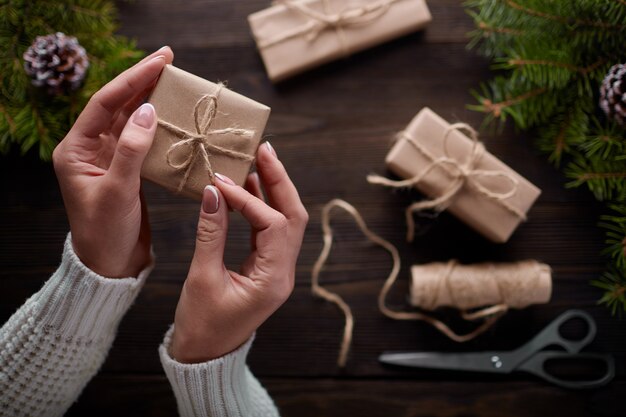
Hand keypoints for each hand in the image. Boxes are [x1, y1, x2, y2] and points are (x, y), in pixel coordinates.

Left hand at [53, 47, 173, 277]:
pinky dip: (159, 125)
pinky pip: (143, 139)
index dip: (132, 80)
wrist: (110, 265)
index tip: (158, 62)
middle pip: (118, 105)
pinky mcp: (127, 169)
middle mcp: (91, 148)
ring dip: (152, 99)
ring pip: (132, 119)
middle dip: (143, 81)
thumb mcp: (118, 192)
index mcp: (76, 149)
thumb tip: (147, 111)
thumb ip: (131, 150)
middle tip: (169, 59)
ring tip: (173, 80)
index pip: (104, 104)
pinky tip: (173, 114)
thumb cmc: (105, 233)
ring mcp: (110, 157)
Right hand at [170, 142, 308, 361]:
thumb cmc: (202, 326)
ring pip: (285, 220)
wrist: (205, 355)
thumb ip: (210, 233)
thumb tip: (212, 192)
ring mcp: (278, 269)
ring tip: (256, 160)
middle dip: (279, 181)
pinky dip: (261, 206)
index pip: (272, 224)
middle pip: (293, 216)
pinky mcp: (267, 267)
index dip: (248, 199)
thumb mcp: (202, 278)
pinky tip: (247, 187)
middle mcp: (284, 272)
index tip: (220, 181)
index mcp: (274, 280)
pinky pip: (271, 230)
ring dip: (273, 189)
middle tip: (263, 150)